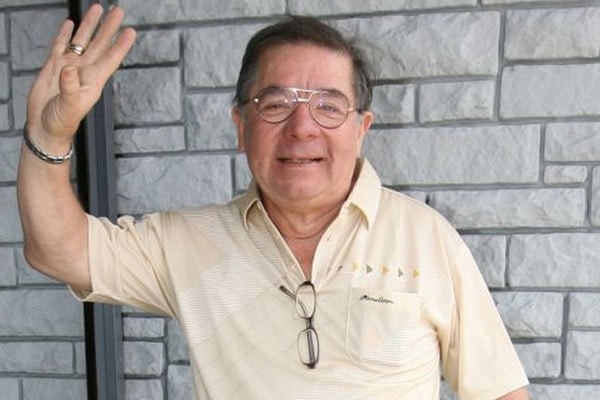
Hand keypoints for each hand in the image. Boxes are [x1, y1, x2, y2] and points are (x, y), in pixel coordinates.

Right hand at [26, 4, 135, 145]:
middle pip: (99, 44)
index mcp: (93, 81)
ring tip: (97, 9)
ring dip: (90, 26)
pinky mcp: (53, 66)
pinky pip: (60, 46)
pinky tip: (71, 24)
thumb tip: (69, 69)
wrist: (44, 128)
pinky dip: (65, 34)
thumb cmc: (61, 122)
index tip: (131, 32)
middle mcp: (84, 71)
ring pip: (82, 41)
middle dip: (108, 28)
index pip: (110, 59)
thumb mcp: (69, 107)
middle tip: (118, 12)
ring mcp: (68, 67)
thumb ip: (70, 87)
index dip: (120, 45)